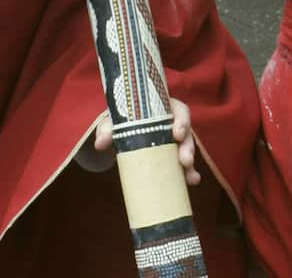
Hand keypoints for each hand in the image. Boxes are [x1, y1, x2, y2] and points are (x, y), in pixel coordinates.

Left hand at [78, 99, 200, 185]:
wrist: (118, 134)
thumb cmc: (121, 122)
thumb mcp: (114, 122)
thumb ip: (107, 128)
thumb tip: (100, 143)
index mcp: (163, 109)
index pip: (179, 110)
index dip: (182, 121)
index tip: (177, 133)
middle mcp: (172, 124)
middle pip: (186, 133)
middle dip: (187, 147)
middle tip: (185, 160)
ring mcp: (174, 142)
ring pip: (187, 150)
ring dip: (190, 163)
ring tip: (190, 177)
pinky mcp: (173, 157)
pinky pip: (184, 165)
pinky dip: (188, 174)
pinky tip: (191, 182)